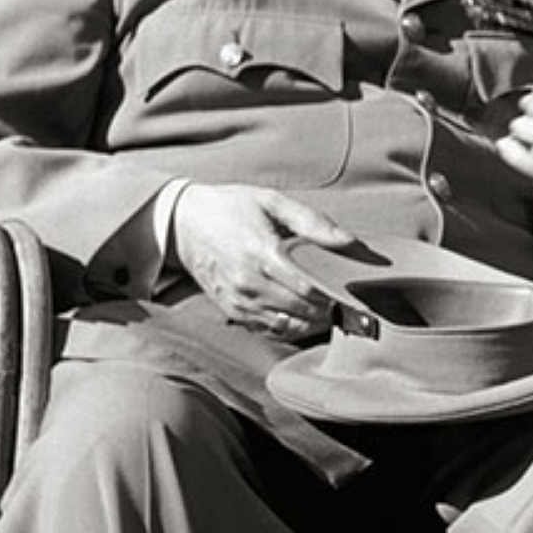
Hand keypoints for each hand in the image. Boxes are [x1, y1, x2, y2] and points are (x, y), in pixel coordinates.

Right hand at [167, 184, 357, 337]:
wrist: (183, 223)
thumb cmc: (231, 208)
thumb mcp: (271, 201)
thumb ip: (312, 221)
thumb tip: (349, 240)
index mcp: (261, 253)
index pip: (307, 288)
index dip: (332, 293)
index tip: (347, 290)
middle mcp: (248, 282)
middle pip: (300, 310)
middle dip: (327, 309)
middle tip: (343, 301)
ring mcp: (238, 300)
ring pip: (286, 325)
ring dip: (311, 322)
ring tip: (326, 309)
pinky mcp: (231, 310)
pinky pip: (267, 331)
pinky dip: (289, 329)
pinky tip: (302, 317)